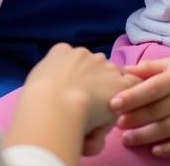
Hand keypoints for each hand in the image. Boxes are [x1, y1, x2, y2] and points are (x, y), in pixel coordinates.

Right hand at [18, 45, 137, 157]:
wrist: (55, 105)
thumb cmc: (39, 98)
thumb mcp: (37, 81)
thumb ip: (49, 77)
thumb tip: (54, 85)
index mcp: (62, 51)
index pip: (74, 61)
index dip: (77, 78)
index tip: (74, 93)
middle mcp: (84, 53)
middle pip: (94, 66)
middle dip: (94, 82)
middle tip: (87, 107)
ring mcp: (103, 66)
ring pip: (110, 76)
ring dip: (108, 92)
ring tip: (100, 118)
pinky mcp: (119, 82)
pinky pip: (132, 83)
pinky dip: (131, 94)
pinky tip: (123, 109)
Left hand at [110, 58, 169, 156]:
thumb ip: (150, 67)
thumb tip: (124, 70)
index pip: (151, 88)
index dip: (132, 96)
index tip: (113, 103)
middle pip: (156, 110)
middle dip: (134, 118)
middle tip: (115, 124)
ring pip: (167, 128)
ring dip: (145, 135)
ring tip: (126, 139)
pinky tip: (155, 151)